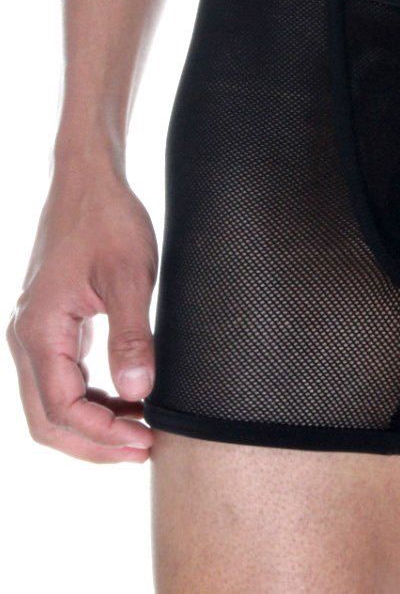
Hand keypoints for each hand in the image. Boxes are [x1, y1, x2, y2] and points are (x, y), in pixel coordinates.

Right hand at [8, 166, 157, 461]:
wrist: (88, 179)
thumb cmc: (108, 219)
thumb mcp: (130, 275)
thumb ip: (132, 336)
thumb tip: (138, 394)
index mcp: (39, 329)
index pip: (62, 408)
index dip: (103, 434)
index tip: (145, 440)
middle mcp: (26, 337)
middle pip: (48, 418)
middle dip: (94, 442)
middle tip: (143, 449)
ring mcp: (34, 333)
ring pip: (51, 403)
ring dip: (92, 424)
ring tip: (140, 430)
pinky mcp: (49, 325)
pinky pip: (60, 379)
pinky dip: (90, 399)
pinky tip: (126, 399)